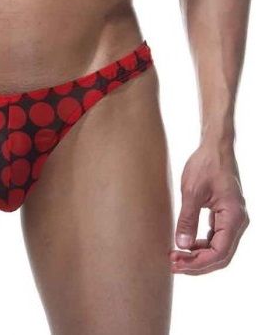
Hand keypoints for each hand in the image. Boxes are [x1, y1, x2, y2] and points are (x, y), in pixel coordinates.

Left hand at [170, 143, 249, 274]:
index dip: (198, 262)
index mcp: (233, 216)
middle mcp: (238, 221)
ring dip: (199, 256)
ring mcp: (233, 219)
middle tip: (173, 265)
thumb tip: (182, 245)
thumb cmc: (205, 164)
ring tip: (176, 257)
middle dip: (197, 263)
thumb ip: (188, 219)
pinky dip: (202, 245)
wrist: (215, 147)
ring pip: (219, 249)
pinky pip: (216, 238)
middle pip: (221, 255)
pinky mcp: (225, 215)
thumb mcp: (192, 191)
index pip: (220, 252)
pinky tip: (185, 245)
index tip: (178, 264)